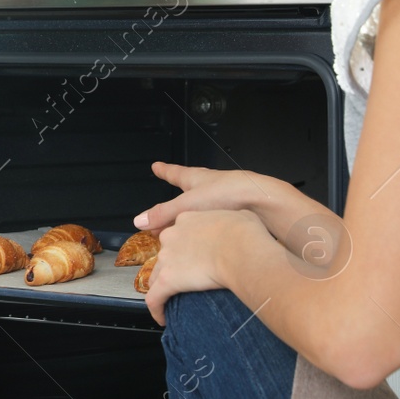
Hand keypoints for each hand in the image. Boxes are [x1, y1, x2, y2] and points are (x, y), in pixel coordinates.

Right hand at [135, 162, 289, 231]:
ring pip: (202, 204)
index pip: (174, 173)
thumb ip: (163, 214)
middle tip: (165, 206)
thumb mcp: (187, 205)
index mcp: (195, 179)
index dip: (165, 171)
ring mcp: (223, 196)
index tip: (156, 166)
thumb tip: (138, 221)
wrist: (261, 201)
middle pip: (188, 188)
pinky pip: (214, 215)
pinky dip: (206, 222)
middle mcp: (209, 185)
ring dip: (191, 212)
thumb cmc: (224, 194)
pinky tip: (205, 232)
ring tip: (183, 223)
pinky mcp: (234, 210)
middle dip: (176, 196)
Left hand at [145, 208, 262, 325]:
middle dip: (172, 266)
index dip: (184, 246)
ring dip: (162, 287)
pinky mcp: (168, 279)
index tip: (192, 257)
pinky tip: (162, 318)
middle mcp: (172, 236)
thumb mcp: (241, 216)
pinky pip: (155, 298)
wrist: (241, 250)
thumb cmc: (246, 234)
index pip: (178, 233)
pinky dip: (156, 309)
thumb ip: (232, 219)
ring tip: (172, 299)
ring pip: (156, 275)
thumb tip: (240, 225)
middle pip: (166, 254)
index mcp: (187, 219)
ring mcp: (167, 258)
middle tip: (186, 280)